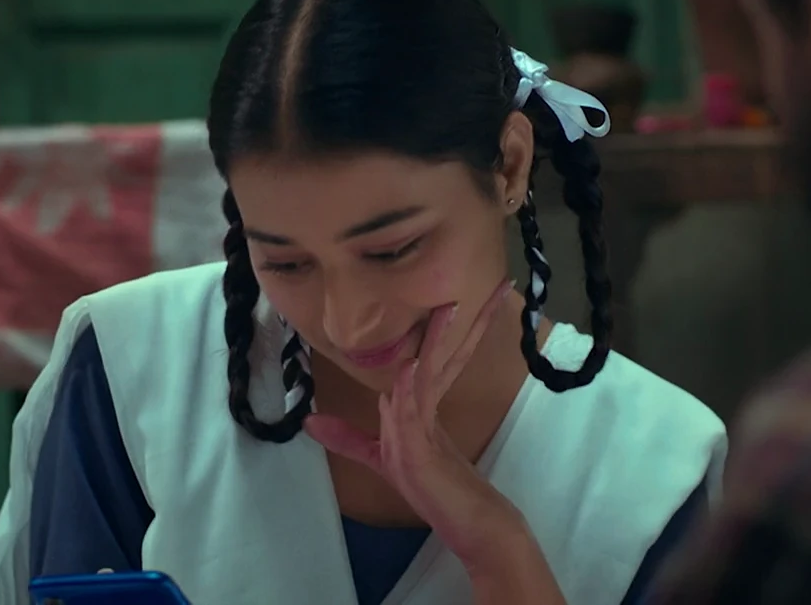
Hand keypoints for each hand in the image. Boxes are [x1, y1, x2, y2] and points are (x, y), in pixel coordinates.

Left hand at [304, 281, 535, 566]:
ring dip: (439, 340)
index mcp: (425, 405)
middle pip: (449, 354)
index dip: (445, 329)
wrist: (471, 524)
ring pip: (433, 373)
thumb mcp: (381, 457)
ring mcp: (428, 427)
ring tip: (449, 307)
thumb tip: (311, 419)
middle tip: (499, 285)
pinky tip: (409, 368)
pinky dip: (410, 390)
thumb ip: (349, 437)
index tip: (459, 298)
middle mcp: (430, 408)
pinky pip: (414, 415)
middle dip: (470, 321)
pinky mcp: (422, 452)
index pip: (437, 358)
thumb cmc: (434, 490)